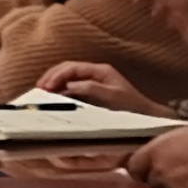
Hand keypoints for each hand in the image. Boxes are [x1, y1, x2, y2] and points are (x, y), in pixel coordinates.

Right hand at [41, 61, 165, 113]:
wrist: (149, 120)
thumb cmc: (133, 108)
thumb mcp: (112, 97)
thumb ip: (91, 89)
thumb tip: (68, 86)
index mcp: (100, 71)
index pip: (72, 67)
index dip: (56, 75)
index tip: (45, 87)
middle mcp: (96, 74)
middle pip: (66, 69)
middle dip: (51, 77)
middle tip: (38, 90)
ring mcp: (94, 83)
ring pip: (67, 78)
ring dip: (54, 84)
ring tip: (42, 94)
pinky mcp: (93, 94)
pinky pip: (72, 88)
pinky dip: (61, 92)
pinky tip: (54, 100)